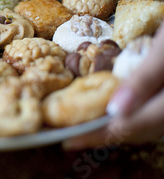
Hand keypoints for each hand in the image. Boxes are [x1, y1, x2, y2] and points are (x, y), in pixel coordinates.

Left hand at [63, 24, 163, 148]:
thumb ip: (144, 78)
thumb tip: (115, 111)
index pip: (131, 126)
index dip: (98, 135)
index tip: (68, 139)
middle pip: (137, 131)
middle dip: (101, 134)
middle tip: (69, 134)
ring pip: (144, 126)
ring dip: (114, 127)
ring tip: (83, 125)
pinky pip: (149, 114)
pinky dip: (128, 116)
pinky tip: (111, 110)